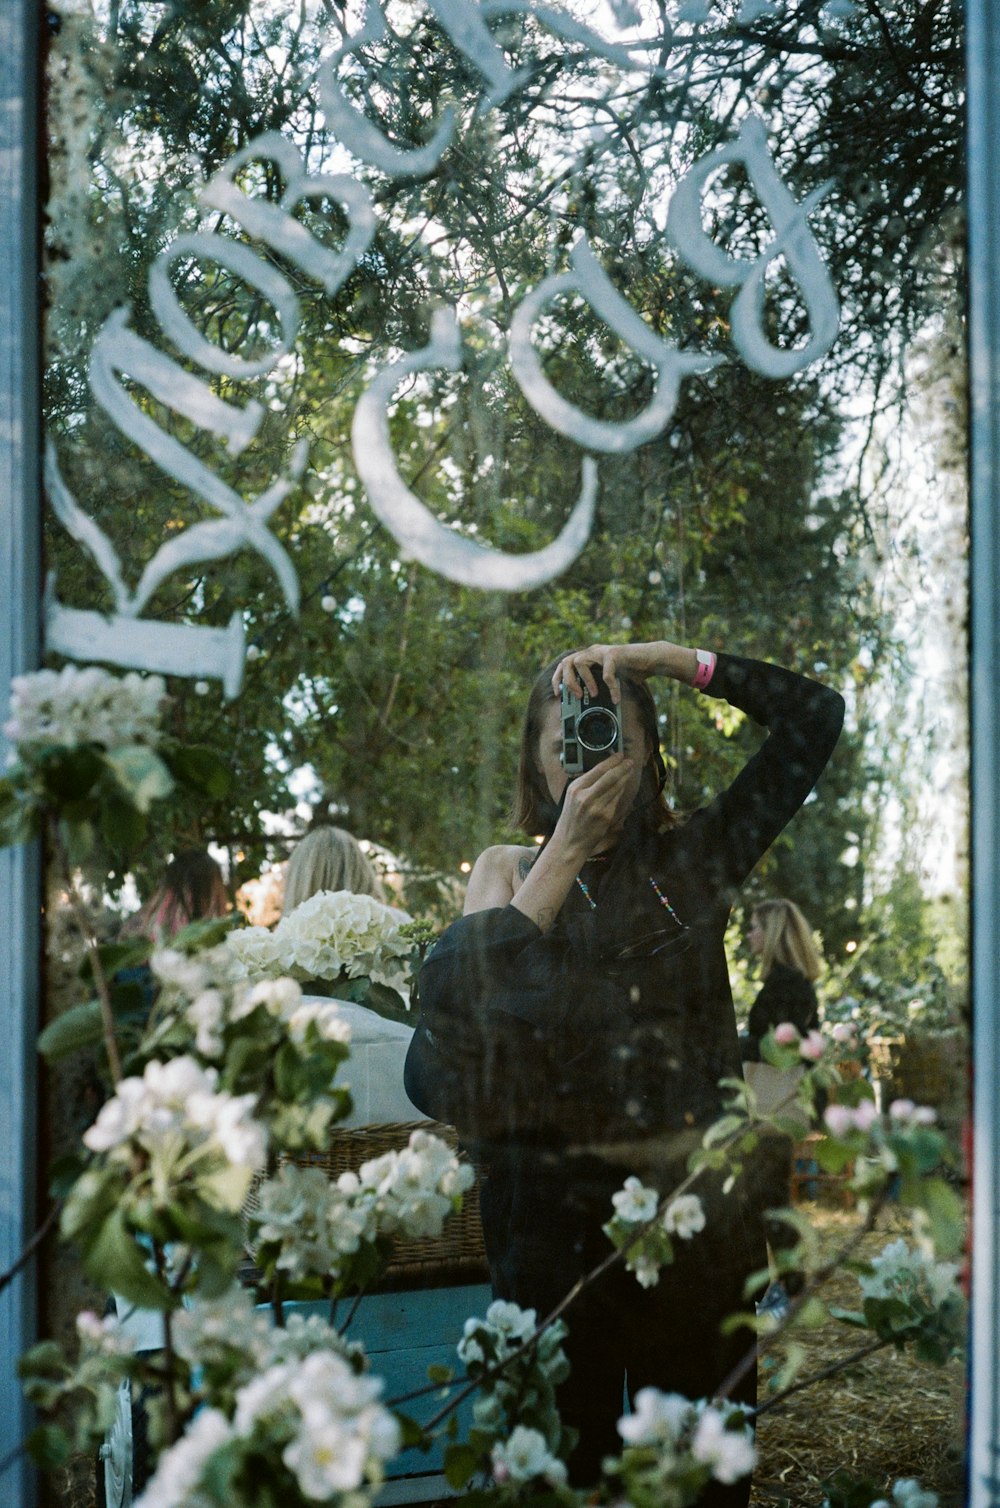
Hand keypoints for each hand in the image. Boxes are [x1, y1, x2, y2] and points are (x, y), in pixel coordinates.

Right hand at [551, 751, 635, 855]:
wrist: (569, 842)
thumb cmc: (571, 819)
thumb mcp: (572, 797)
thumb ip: (586, 784)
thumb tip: (604, 770)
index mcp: (576, 788)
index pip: (598, 770)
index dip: (612, 761)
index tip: (619, 755)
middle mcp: (585, 796)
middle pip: (610, 776)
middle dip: (622, 767)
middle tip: (630, 761)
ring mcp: (597, 807)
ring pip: (616, 787)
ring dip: (625, 778)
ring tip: (630, 770)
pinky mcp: (605, 816)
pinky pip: (616, 800)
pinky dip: (621, 792)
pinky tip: (624, 786)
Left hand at [552, 641, 680, 703]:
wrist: (650, 660)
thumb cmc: (630, 672)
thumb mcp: (609, 680)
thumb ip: (597, 686)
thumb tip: (584, 705)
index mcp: (588, 657)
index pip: (564, 664)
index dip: (558, 678)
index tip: (558, 694)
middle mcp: (592, 652)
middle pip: (567, 661)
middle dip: (567, 680)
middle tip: (576, 696)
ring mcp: (602, 651)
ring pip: (580, 662)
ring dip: (584, 681)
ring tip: (592, 694)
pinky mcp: (614, 653)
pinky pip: (607, 672)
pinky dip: (610, 687)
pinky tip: (615, 697)